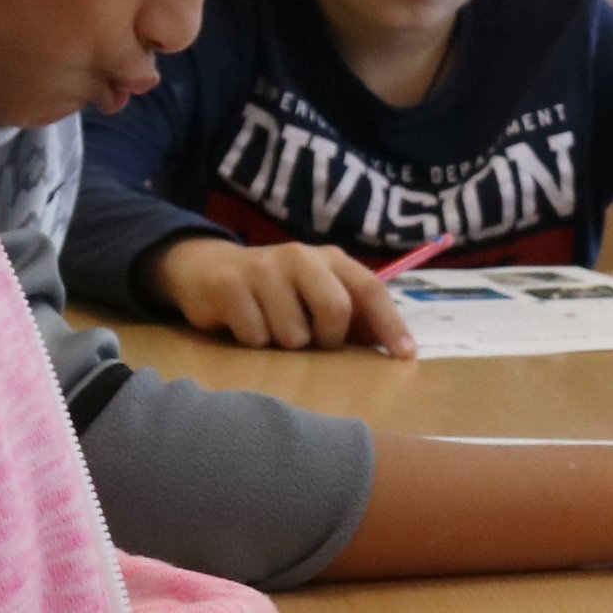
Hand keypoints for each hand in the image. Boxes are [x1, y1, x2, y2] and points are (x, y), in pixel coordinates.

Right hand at [154, 238, 415, 355]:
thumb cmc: (276, 292)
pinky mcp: (230, 286)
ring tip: (269, 327)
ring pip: (292, 335)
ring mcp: (263, 268)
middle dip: (325, 338)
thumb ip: (354, 317)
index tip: (405, 355)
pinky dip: (252, 341)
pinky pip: (255, 337)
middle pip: (334, 310)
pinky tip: (242, 325)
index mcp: (330, 259)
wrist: (207, 270)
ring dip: (283, 344)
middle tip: (308, 339)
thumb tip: (397, 346)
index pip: (370, 289)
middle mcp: (300, 256)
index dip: (390, 323)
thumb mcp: (317, 296)